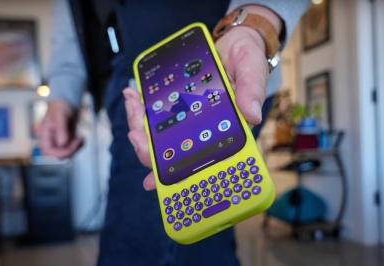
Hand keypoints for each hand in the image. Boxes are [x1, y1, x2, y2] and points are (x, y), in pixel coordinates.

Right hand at [37, 100, 82, 158]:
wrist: (68, 102)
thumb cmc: (61, 106)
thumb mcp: (61, 115)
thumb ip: (61, 129)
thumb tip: (62, 143)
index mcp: (44, 134)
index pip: (48, 151)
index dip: (59, 153)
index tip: (71, 147)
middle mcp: (51, 139)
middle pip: (59, 154)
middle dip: (71, 149)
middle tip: (79, 139)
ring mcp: (59, 140)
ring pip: (67, 152)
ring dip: (76, 147)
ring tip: (81, 137)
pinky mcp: (67, 139)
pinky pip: (72, 148)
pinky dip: (79, 145)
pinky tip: (82, 138)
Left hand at [124, 26, 270, 190]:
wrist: (235, 43)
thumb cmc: (248, 60)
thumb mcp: (252, 70)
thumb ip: (251, 91)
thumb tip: (252, 116)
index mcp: (224, 130)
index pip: (202, 159)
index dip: (177, 175)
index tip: (154, 179)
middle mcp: (204, 129)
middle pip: (172, 151)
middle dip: (148, 148)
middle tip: (135, 134)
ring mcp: (188, 117)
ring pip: (159, 133)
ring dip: (139, 124)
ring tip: (131, 103)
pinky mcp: (178, 102)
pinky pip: (156, 111)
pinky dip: (141, 106)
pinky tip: (132, 95)